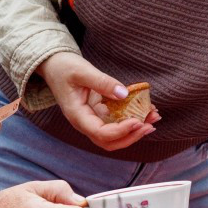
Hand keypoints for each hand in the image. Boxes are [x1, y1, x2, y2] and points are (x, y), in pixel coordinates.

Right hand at [37, 52, 156, 150]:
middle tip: (150, 124)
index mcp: (77, 116)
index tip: (137, 121)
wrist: (54, 65)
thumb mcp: (82, 71)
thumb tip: (124, 94)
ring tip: (153, 117)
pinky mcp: (99, 112)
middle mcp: (85, 122)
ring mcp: (93, 118)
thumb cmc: (63, 67)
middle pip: (109, 141)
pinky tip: (146, 110)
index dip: (120, 131)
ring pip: (115, 135)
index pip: (100, 133)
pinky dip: (132, 118)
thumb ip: (102, 82)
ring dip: (135, 130)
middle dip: (131, 136)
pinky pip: (117, 121)